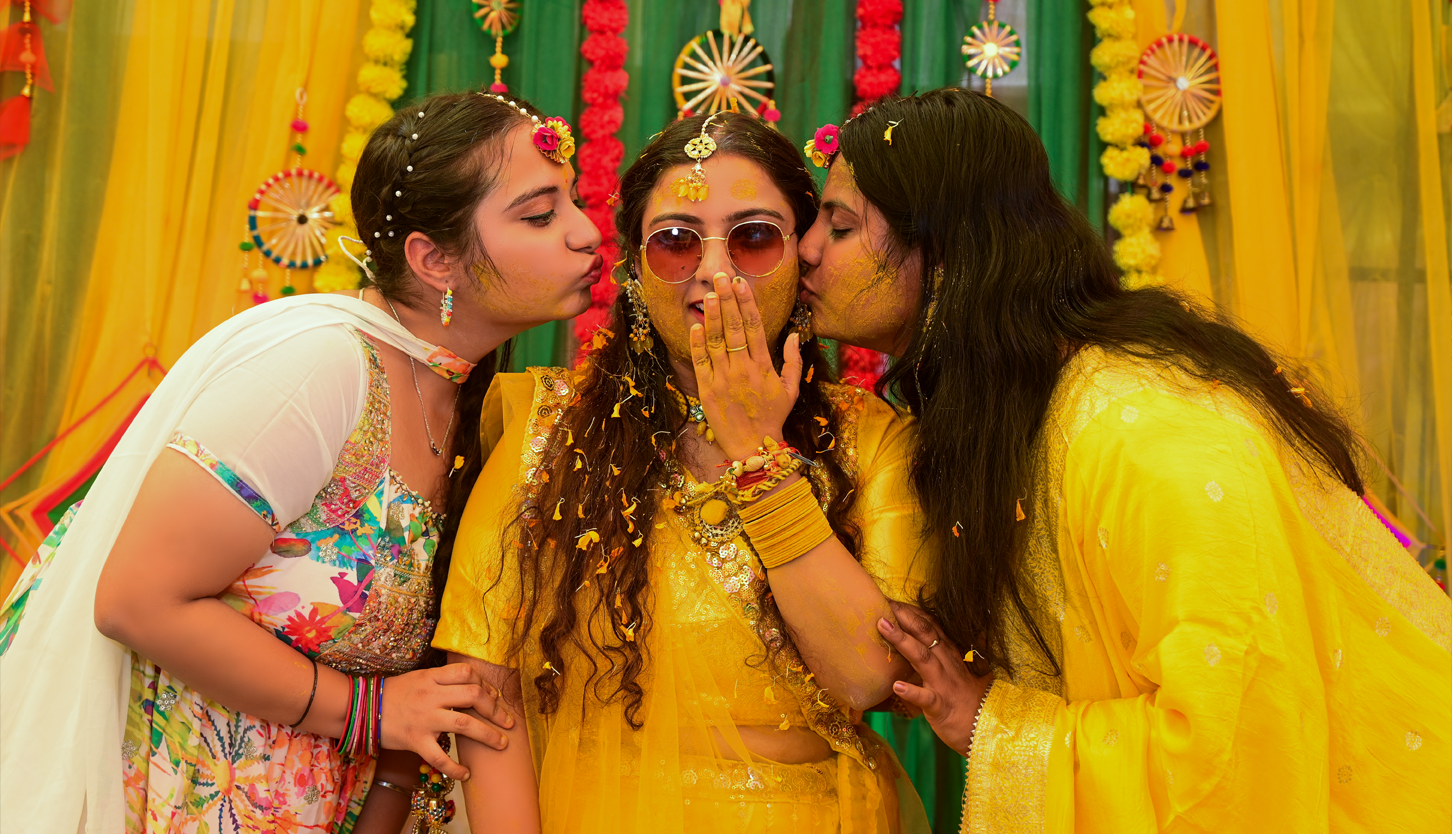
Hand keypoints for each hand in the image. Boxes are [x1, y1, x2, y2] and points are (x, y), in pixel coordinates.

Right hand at [381, 662, 516, 779]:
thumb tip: (473, 688)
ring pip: (465, 724)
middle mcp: (431, 695)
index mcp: (432, 677)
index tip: (494, 696)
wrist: (361, 708)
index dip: (485, 684)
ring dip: (488, 734)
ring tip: (501, 743)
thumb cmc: (393, 693)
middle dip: (496, 709)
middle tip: (508, 721)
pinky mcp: (415, 740)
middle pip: (474, 695)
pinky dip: (455, 768)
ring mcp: (424, 718)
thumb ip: (443, 681)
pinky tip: (466, 774)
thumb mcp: (419, 678)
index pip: (467, 673)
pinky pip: (440, 757)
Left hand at [689, 272, 802, 460]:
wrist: (754, 448)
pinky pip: (701, 362)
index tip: (741, 282)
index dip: (747, 302)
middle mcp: (743, 369)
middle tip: (721, 276)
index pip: (754, 327)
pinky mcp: (708, 390)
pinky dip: (698, 343)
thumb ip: (793, 360)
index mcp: (764, 366)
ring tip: (709, 294)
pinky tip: (696, 325)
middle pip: (734, 327)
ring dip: (713, 316)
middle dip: (728, 299)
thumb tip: (795, 334)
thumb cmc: (773, 417)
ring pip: (716, 341)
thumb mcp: (791, 389)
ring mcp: (724, 379)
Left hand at [877, 603, 992, 755]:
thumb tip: (956, 634)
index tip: (892, 600)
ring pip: (923, 659)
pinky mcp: (941, 707)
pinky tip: (896, 685)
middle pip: (925, 635)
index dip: (912, 612)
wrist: (986, 731)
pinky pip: (927, 698)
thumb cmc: (972, 701)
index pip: (931, 627)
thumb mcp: (965, 672)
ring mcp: (944, 685)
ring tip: (883, 627)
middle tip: (883, 603)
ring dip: (902, 641)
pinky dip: (912, 691)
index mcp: (951, 655)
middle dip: (904, 617)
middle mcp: (947, 665)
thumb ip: (952, 653)